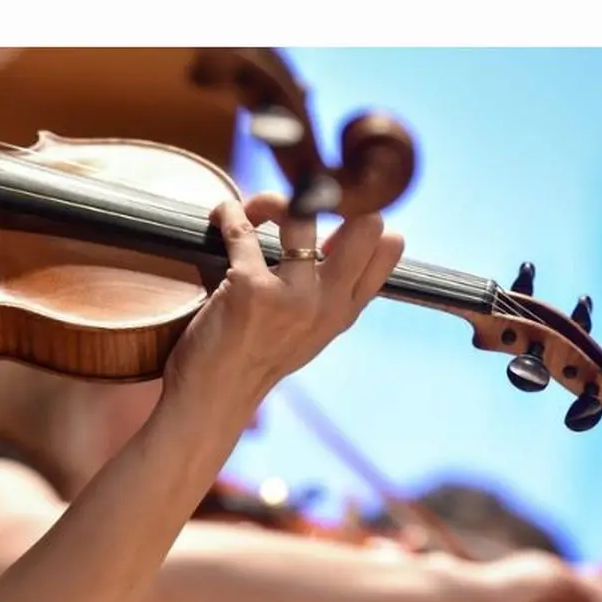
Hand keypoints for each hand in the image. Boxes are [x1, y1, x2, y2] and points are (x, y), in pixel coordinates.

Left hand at [164, 193, 403, 404]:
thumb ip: (331, 294)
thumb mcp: (309, 333)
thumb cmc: (252, 363)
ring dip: (272, 201)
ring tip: (253, 212)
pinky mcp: (250, 288)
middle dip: (330, 201)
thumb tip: (346, 234)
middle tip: (295, 207)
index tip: (330, 213)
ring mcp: (291, 295)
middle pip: (362, 224)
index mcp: (344, 312)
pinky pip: (243, 227)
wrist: (212, 400)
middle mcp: (326, 303)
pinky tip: (221, 214)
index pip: (388, 248)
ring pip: (304, 214)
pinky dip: (228, 212)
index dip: (362, 219)